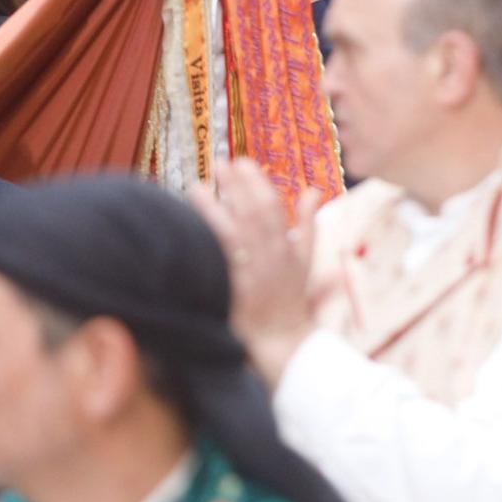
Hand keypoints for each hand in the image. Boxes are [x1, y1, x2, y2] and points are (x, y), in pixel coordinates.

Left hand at [189, 161, 322, 387]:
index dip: (258, 183)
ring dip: (216, 210)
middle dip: (238, 187)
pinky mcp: (234, 293)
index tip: (243, 162)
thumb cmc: (292, 296)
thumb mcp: (308, 259)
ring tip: (199, 187)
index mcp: (290, 249)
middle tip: (221, 162)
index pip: (274, 208)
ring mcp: (253, 276)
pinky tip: (190, 227)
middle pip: (254, 216)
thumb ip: (310, 223)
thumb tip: (312, 190)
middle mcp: (272, 259)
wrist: (282, 339)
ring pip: (234, 236)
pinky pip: (220, 264)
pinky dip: (207, 244)